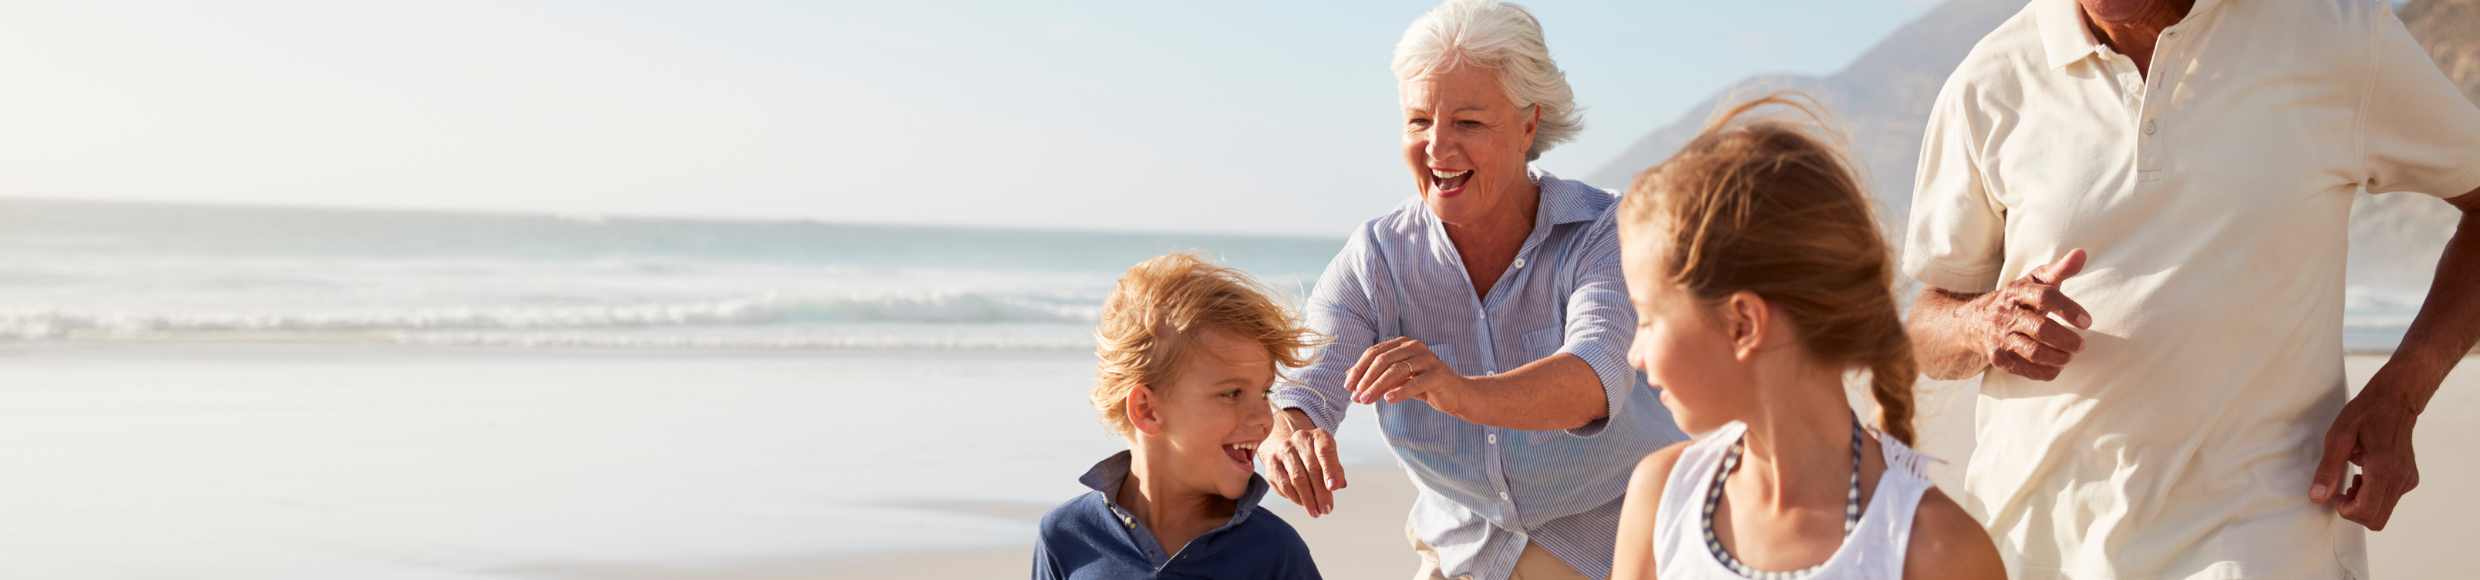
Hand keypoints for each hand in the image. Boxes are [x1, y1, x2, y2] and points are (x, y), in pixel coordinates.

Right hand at [1261, 409, 1345, 517]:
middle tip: (1327, 509)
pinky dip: (1295, 497)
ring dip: (1307, 499)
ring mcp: (1283, 450)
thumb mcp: (1328, 458)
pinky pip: (1284, 485)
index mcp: (1318, 436)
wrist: (1286, 445)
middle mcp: (1299, 439)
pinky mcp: (1271, 464)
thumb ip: (1336, 471)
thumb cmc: (1313, 455)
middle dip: (1320, 493)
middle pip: (1311, 469)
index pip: (1325, 451)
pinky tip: (1303, 504)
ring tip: (1316, 511)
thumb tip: (1339, 485)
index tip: (1333, 488)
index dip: (1330, 470)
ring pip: (1296, 479)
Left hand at [1346, 337, 1471, 404]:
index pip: (1374, 352)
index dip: (1358, 369)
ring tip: (1366, 400)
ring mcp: (1428, 359)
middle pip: (1383, 360)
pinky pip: (1415, 382)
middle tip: (1355, 397)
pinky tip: (1388, 399)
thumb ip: (1376, 376)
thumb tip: (1348, 377)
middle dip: (1366, 379)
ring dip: (1377, 387)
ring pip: (1396, 371)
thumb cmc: (1424, 385)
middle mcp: (1415, 346)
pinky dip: (1400, 391)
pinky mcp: (1438, 374)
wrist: (1456, 394)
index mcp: (1403, 344)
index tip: (1347, 386)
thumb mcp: (1397, 380)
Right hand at [1971, 249, 2093, 380]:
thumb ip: (2060, 269)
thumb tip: (2082, 253)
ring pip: (2032, 351)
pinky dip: (2044, 372)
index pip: (2044, 297)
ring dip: (2057, 357)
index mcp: (2018, 292)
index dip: (2068, 309)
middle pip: (2040, 329)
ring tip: (2070, 356)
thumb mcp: (2034, 281)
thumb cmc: (2017, 300)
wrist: (1975, 322)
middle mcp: (2006, 314)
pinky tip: (2056, 367)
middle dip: (2066, 339)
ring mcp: (2000, 337)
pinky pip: (2024, 369)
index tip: (2087, 322)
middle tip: (2081, 345)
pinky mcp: (1998, 358)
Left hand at [2311, 370, 2429, 529]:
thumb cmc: (2365, 414)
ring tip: (2354, 475)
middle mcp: (2400, 479)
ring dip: (2363, 502)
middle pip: (2376, 520)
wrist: (2396, 399)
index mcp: (2383, 469)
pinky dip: (2373, 495)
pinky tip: (2365, 473)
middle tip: (2343, 487)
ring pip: (2383, 512)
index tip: (2336, 493)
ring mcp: (2408, 480)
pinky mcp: (2410, 479)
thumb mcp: (2338, 437)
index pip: (2366, 512)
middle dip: (2354, 510)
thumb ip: (2328, 469)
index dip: (2345, 510)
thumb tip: (2316, 497)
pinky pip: (2389, 500)